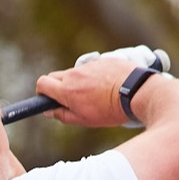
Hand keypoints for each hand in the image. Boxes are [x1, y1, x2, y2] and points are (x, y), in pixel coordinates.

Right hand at [32, 52, 151, 129]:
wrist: (136, 92)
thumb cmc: (111, 110)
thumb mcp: (84, 120)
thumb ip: (62, 115)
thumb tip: (48, 110)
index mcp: (67, 90)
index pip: (42, 83)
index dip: (42, 92)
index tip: (48, 98)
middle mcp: (75, 74)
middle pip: (56, 76)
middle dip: (58, 86)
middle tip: (70, 99)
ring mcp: (89, 65)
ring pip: (75, 72)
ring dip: (79, 82)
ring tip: (96, 95)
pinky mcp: (102, 60)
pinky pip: (91, 68)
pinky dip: (95, 76)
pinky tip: (108, 86)